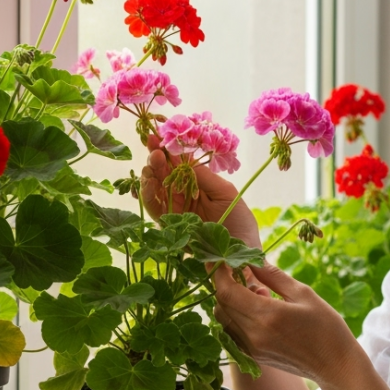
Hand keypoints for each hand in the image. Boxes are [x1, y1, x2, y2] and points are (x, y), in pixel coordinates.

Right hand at [140, 137, 261, 248]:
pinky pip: (154, 208)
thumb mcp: (225, 193)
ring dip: (150, 173)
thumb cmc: (239, 222)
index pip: (177, 164)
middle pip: (162, 174)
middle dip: (156, 158)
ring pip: (154, 189)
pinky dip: (148, 195)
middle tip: (153, 146)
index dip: (167, 149)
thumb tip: (183, 156)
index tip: (157, 134)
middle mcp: (182, 196)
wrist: (241, 255)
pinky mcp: (167, 227)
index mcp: (197, 185)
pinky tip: (149, 182)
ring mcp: (173, 211)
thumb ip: (203, 176)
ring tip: (152, 162)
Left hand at [212, 264, 359, 384]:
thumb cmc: (326, 327)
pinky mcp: (252, 357)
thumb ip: (273, 277)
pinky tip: (256, 310)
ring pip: (222, 319)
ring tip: (255, 292)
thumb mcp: (303, 294)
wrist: (335, 365)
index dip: (219, 272)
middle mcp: (253, 335)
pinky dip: (234, 316)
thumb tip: (253, 259)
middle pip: (220, 304)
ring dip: (229, 301)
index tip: (221, 258)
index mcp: (267, 316)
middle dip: (224, 284)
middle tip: (241, 270)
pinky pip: (230, 332)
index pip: (227, 291)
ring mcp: (251, 349)